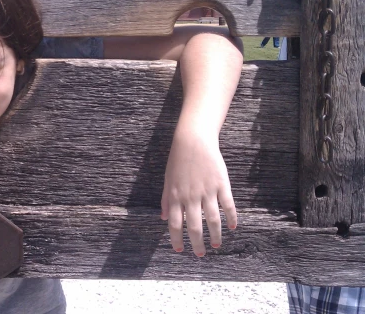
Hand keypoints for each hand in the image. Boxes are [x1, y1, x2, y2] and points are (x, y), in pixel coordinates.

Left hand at [161, 130, 236, 255]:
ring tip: (215, 245)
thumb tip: (163, 218)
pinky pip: (228, 205)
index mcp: (176, 196)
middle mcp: (191, 196)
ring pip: (212, 219)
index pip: (175, 223)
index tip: (179, 250)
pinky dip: (231, 218)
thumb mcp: (167, 180)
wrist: (193, 141)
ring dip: (214, 235)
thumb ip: (166, 200)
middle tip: (200, 254)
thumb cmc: (178, 161)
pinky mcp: (221, 185)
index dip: (176, 239)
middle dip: (196, 243)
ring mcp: (207, 191)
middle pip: (194, 226)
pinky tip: (232, 227)